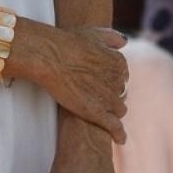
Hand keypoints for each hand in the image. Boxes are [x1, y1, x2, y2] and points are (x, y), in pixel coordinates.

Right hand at [15, 25, 128, 142]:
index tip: (102, 82)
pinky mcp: (97, 113)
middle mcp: (117, 81)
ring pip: (119, 109)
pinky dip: (119, 134)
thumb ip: (111, 37)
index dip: (112, 80)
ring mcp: (108, 98)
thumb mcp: (93, 33)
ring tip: (102, 113)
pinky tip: (120, 140)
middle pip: (121, 92)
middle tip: (97, 96)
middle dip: (112, 94)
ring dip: (113, 111)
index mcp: (119, 62)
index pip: (122, 76)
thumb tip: (124, 43)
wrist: (49, 56)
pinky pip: (114, 127)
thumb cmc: (66, 42)